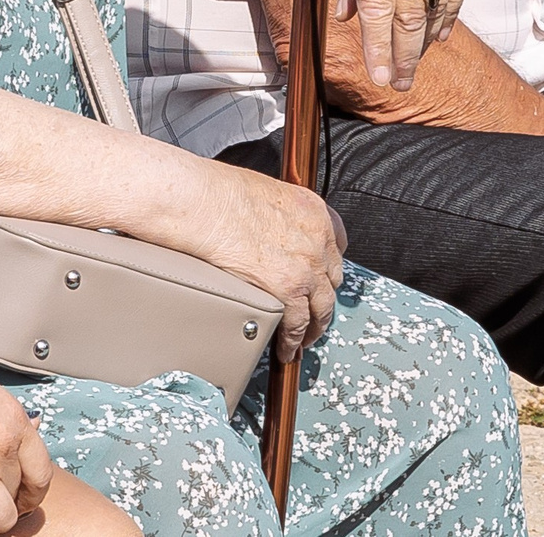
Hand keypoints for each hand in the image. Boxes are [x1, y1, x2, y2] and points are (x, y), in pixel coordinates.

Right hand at [186, 166, 346, 361]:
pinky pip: (296, 324)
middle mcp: (317, 239)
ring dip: (314, 326)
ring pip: (322, 307)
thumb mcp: (267, 194)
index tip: (321, 278)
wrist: (206, 204)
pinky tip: (285, 349)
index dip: (328, 267)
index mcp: (313, 211)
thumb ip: (279, 217)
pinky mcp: (288, 290)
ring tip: (304, 339)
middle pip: (331, 279)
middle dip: (322, 298)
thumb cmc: (220, 194)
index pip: (336, 244)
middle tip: (314, 312)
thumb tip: (268, 234)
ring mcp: (306, 266)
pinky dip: (292, 341)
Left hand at [319, 0, 468, 89]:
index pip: (382, 9)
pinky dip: (451, 5)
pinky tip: (440, 26)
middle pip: (415, 11)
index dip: (382, 49)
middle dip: (407, 54)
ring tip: (419, 63)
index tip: (382, 79)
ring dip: (430, 35)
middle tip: (401, 86)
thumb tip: (347, 15)